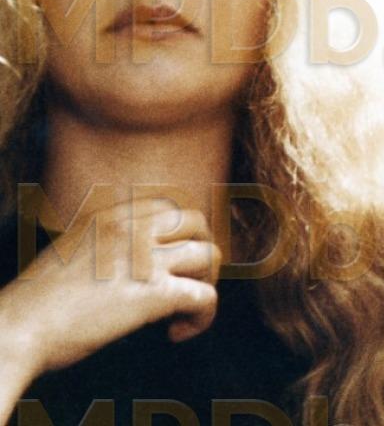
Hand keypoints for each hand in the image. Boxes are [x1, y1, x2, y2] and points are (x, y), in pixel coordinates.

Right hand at [0, 196, 221, 382]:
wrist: (17, 328)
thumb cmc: (37, 300)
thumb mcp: (73, 248)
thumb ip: (107, 243)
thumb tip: (133, 259)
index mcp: (112, 214)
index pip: (170, 206)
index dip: (180, 233)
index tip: (171, 259)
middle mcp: (133, 228)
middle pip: (198, 222)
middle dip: (200, 250)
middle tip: (187, 280)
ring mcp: (146, 258)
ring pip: (209, 256)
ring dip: (205, 282)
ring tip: (183, 309)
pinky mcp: (155, 293)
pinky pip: (205, 296)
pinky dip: (202, 316)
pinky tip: (178, 332)